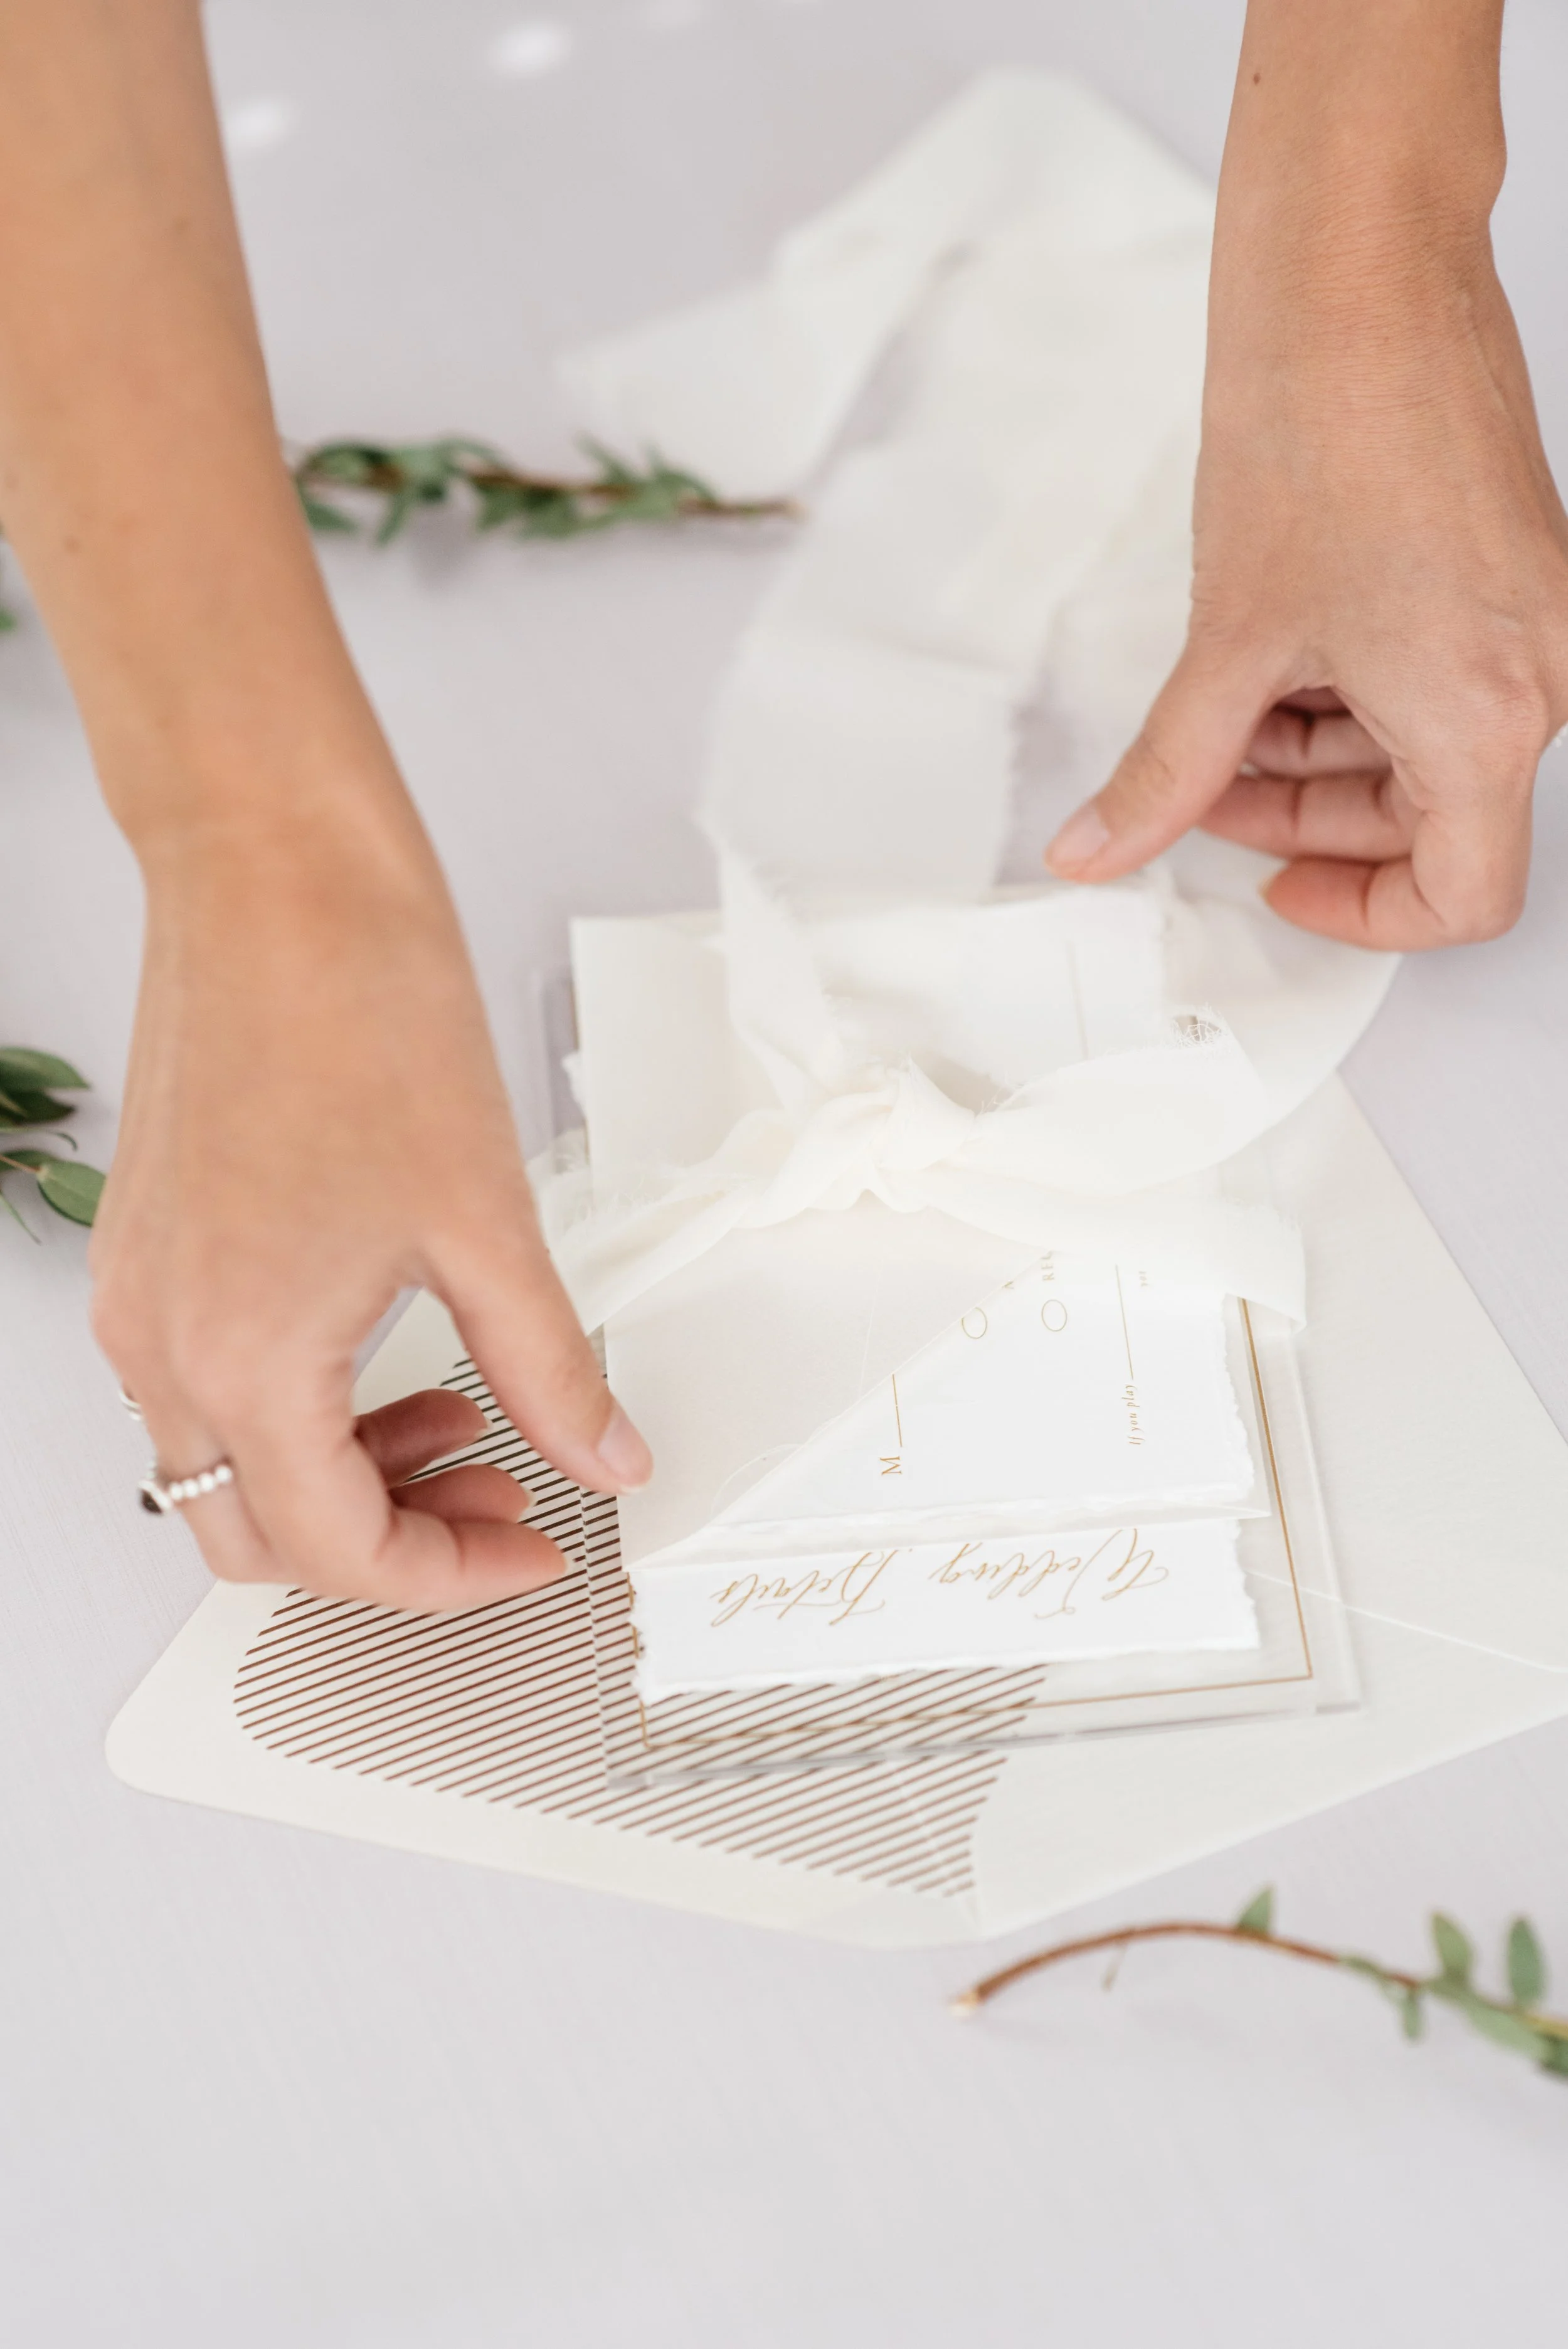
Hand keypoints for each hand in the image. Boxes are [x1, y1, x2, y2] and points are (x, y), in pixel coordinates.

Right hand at [93, 801, 650, 1610]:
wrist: (275, 877)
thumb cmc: (361, 1009)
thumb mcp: (487, 1222)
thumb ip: (550, 1368)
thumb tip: (605, 1452)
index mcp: (241, 1356)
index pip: (341, 1552)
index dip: (454, 1577)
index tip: (538, 1548)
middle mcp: (163, 1344)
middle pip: (263, 1539)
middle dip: (394, 1544)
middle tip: (506, 1497)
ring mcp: (143, 1297)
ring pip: (230, 1469)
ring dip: (348, 1477)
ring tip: (467, 1420)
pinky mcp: (149, 1249)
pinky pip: (210, 1388)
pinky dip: (302, 1408)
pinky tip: (392, 1353)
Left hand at [1045, 2, 1567, 948]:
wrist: (1361, 271)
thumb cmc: (1322, 425)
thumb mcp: (1226, 641)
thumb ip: (1166, 770)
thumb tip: (1099, 848)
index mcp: (1489, 715)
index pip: (1460, 897)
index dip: (1358, 915)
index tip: (1272, 882)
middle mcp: (1534, 673)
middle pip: (1430, 822)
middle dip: (1307, 815)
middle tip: (1205, 788)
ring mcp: (1527, 619)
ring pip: (1424, 748)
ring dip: (1317, 752)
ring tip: (1223, 704)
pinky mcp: (1504, 570)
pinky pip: (1435, 675)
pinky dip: (1351, 689)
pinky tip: (1271, 653)